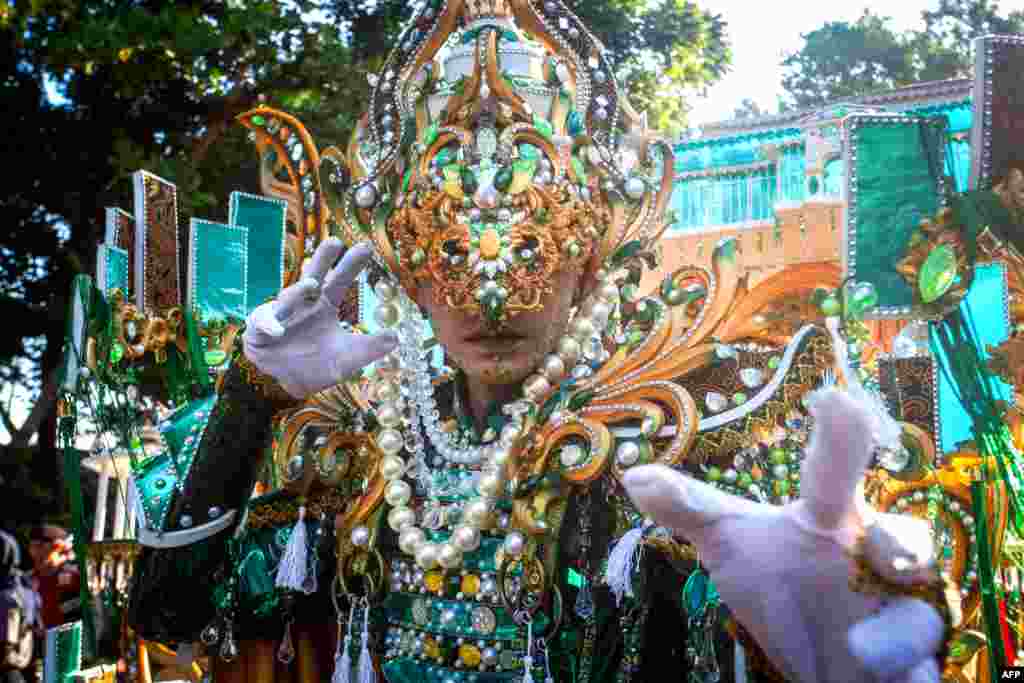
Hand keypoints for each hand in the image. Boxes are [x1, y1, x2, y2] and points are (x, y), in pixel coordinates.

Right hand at [243, 239, 397, 398]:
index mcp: (324, 305)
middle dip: (322, 260)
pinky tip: (278, 331)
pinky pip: (263, 325)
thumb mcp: (349, 358)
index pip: (339, 281)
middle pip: (313, 277)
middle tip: (335, 242)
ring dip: (298, 292)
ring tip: (311, 286)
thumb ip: (370, 348)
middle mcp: (303, 304)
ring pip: (288, 298)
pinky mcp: (260, 332)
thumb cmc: (321, 363)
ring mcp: (281, 316)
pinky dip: (270, 325)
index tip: (367, 247)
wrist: (295, 384)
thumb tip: (396, 337)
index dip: (350, 265)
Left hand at [623, 388, 944, 682]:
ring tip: (861, 649)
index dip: (840, 437)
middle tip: (891, 553)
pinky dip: (905, 669)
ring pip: (917, 615)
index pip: (833, 473)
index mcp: (829, 516)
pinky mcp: (910, 659)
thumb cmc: (782, 586)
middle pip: (904, 540)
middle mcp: (874, 556)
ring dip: (895, 631)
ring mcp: (898, 608)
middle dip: (902, 543)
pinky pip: (920, 666)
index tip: (837, 400)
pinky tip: (883, 670)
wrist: (825, 661)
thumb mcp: (731, 546)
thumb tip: (634, 475)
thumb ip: (690, 509)